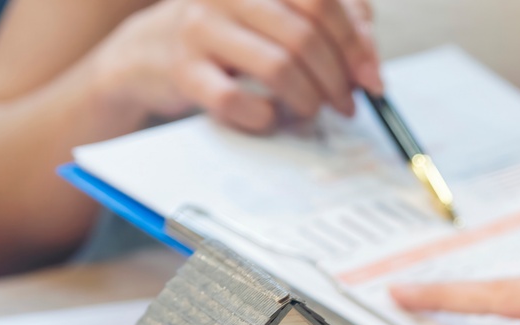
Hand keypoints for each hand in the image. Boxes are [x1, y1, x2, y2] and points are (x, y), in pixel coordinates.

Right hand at [89, 0, 381, 131]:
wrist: (147, 54)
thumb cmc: (227, 36)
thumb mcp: (275, 16)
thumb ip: (327, 25)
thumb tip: (369, 62)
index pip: (324, 2)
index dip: (356, 44)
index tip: (372, 79)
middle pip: (306, 36)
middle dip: (337, 78)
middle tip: (347, 104)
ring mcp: (201, 28)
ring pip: (278, 67)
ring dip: (307, 99)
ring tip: (311, 109)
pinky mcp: (183, 70)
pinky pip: (237, 100)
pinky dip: (264, 117)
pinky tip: (268, 118)